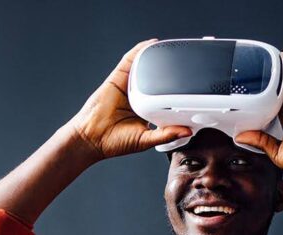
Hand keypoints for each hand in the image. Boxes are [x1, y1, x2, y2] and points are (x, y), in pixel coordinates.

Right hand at [68, 40, 191, 161]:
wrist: (93, 137)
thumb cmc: (115, 141)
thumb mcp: (147, 139)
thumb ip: (167, 134)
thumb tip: (187, 131)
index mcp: (145, 109)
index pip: (163, 96)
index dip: (174, 90)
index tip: (189, 87)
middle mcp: (136, 96)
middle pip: (155, 79)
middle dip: (168, 72)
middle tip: (183, 65)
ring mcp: (127, 85)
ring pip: (144, 67)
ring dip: (156, 58)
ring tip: (171, 50)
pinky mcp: (117, 78)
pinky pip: (130, 60)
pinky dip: (140, 51)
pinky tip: (151, 45)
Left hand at [235, 53, 282, 175]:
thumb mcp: (275, 152)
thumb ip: (259, 142)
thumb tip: (241, 137)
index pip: (270, 103)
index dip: (261, 96)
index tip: (249, 92)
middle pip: (279, 87)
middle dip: (269, 78)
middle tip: (255, 71)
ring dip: (280, 67)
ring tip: (267, 60)